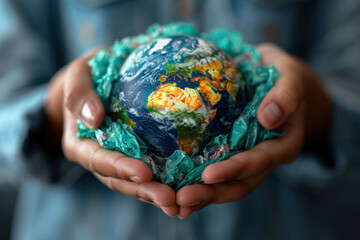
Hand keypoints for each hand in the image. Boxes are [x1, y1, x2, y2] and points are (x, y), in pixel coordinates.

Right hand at [44, 49, 178, 215]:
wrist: (98, 78)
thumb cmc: (87, 75)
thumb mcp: (77, 76)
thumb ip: (79, 95)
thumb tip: (94, 118)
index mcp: (79, 143)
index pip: (98, 159)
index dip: (120, 168)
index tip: (144, 173)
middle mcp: (97, 157)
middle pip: (118, 180)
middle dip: (143, 190)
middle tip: (169, 199)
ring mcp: (116, 159)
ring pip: (134, 183)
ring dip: (155, 194)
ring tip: (178, 203)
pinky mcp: (134, 155)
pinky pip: (147, 171)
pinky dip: (163, 182)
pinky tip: (183, 188)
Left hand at [175, 43, 330, 218]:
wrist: (276, 78)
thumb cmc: (285, 76)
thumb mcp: (290, 78)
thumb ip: (286, 96)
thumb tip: (268, 118)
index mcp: (284, 144)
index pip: (261, 161)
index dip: (236, 169)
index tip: (209, 175)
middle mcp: (265, 158)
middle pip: (241, 184)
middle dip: (212, 193)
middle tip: (183, 199)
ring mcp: (247, 158)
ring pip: (226, 185)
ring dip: (202, 195)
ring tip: (175, 203)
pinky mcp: (231, 153)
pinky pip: (215, 171)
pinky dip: (197, 183)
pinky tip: (176, 189)